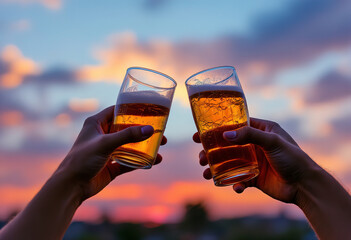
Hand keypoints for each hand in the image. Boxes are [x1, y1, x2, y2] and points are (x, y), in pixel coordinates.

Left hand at [55, 106, 166, 201]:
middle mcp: (102, 135)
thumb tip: (150, 129)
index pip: (117, 111)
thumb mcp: (105, 144)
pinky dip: (141, 161)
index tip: (149, 109)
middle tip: (160, 131)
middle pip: (127, 129)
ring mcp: (108, 151)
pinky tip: (155, 161)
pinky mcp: (111, 165)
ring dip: (145, 146)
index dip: (132, 109)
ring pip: (130, 145)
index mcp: (96, 124)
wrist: (71, 187)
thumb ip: (128, 136)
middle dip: (143, 130)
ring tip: (161, 145)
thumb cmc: (82, 159)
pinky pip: (129, 161)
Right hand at [193, 118, 317, 203]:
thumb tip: (225, 135)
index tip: (200, 133)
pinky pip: (238, 179)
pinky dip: (233, 184)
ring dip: (216, 168)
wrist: (305, 185)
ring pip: (229, 163)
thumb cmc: (293, 158)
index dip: (217, 128)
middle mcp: (255, 145)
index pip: (235, 125)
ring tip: (206, 174)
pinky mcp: (254, 178)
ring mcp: (254, 162)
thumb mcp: (272, 141)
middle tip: (200, 157)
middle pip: (227, 146)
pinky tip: (235, 187)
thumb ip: (249, 135)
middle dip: (211, 152)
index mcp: (261, 130)